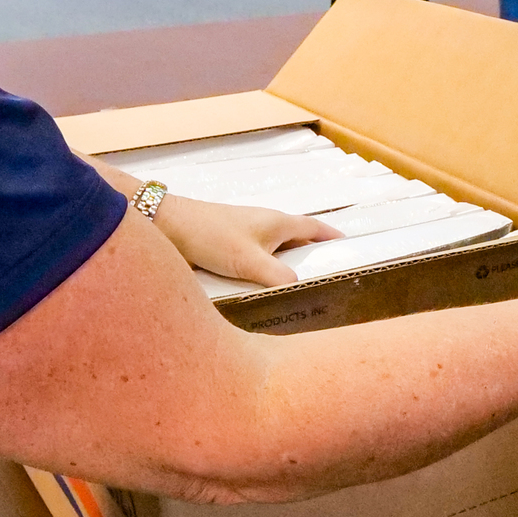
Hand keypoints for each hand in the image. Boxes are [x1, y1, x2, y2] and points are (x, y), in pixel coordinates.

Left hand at [151, 193, 337, 288]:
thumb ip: (278, 277)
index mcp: (279, 223)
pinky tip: (262, 292)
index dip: (332, 238)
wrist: (168, 226)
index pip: (315, 228)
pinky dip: (265, 273)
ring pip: (276, 253)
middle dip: (311, 258)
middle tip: (325, 281)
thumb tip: (299, 290)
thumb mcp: (249, 260)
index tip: (349, 248)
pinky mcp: (230, 248)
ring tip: (297, 293)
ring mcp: (247, 236)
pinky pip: (257, 261)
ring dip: (286, 269)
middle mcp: (266, 227)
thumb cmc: (211, 235)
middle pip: (297, 242)